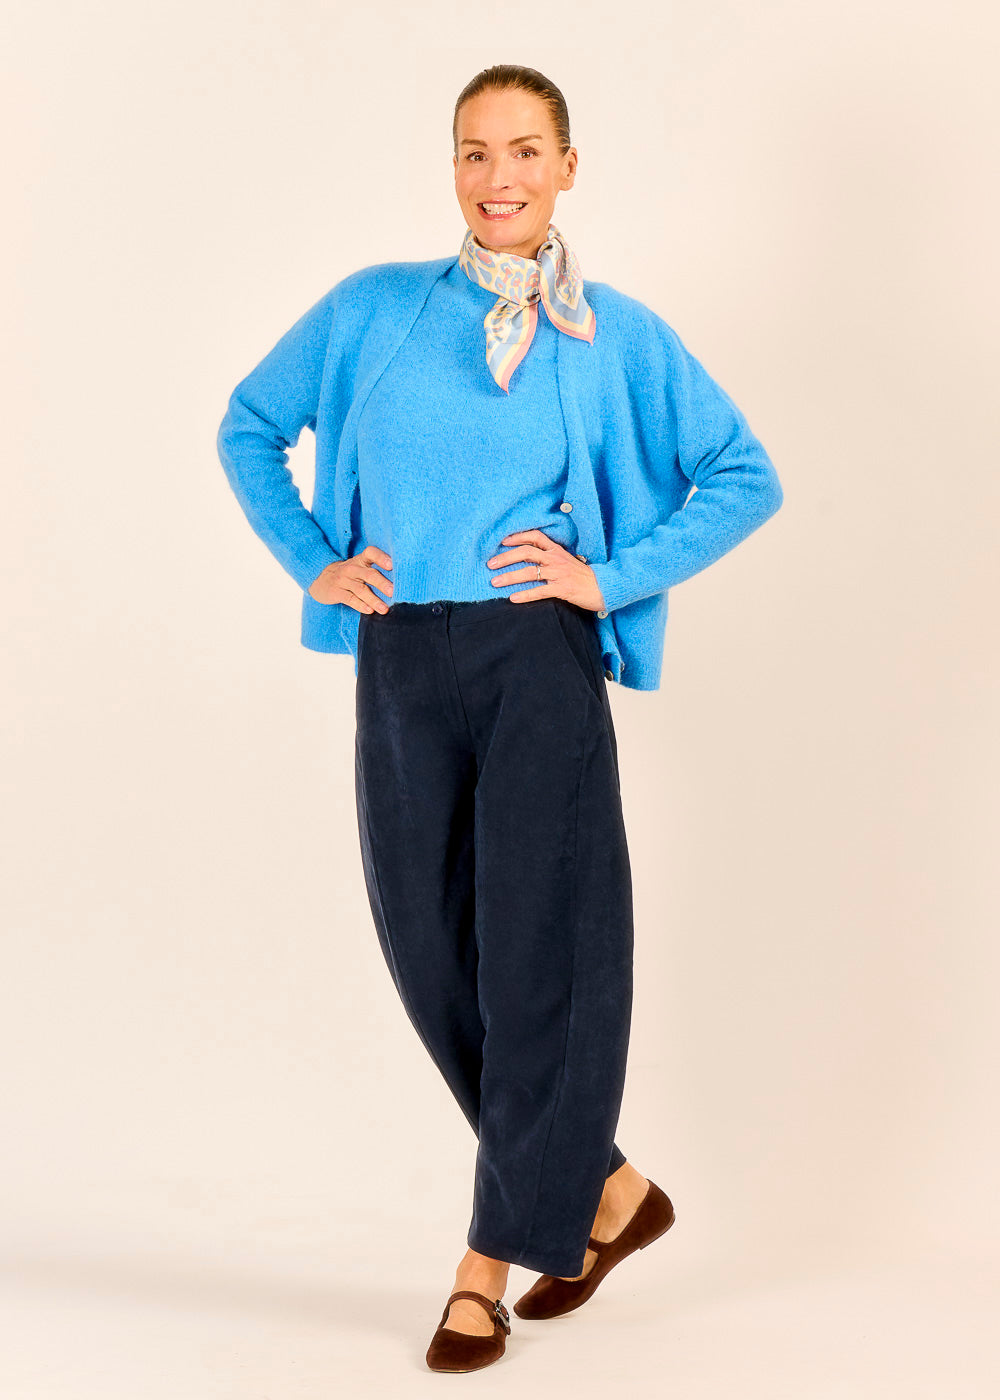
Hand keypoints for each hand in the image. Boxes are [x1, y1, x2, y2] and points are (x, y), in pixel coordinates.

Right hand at [308, 546, 392, 612]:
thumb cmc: (348, 574)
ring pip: (361, 590)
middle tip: (393, 592)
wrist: (320, 578)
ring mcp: (343, 580)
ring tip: (385, 609)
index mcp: (360, 560)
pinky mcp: (336, 592)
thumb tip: (401, 582)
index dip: (381, 558)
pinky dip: (360, 605)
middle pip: (369, 574)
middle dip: (382, 583)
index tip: (391, 565)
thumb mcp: (359, 567)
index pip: (371, 553)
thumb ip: (375, 570)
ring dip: (374, 600)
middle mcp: (352, 568)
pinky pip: (350, 599)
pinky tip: (370, 611)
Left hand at [486, 530, 606, 611]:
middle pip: (526, 552)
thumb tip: (529, 559)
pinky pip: (540, 591)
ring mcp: (559, 574)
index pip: (534, 537)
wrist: (604, 587)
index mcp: (556, 550)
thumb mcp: (566, 561)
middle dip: (506, 558)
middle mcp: (556, 559)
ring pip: (530, 572)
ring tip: (495, 582)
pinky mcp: (562, 589)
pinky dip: (525, 595)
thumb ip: (549, 557)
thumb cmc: (583, 575)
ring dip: (510, 577)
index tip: (502, 542)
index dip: (517, 537)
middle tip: (490, 564)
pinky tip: (513, 598)